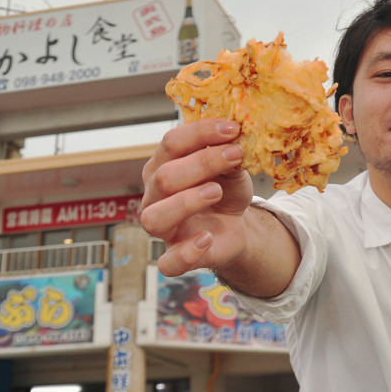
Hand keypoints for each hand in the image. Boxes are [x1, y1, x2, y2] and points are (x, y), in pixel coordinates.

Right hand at [140, 119, 252, 275]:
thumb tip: (233, 140)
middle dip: (201, 163)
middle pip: (163, 177)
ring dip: (186, 202)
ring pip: (155, 217)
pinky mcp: (175, 256)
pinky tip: (208, 238)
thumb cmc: (224, 190)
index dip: (200, 133)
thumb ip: (229, 156)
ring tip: (216, 191)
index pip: (171, 143)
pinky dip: (187, 252)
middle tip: (234, 155)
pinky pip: (169, 262)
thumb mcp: (231, 169)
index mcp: (163, 166)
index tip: (232, 129)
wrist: (234, 225)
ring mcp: (162, 228)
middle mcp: (155, 196)